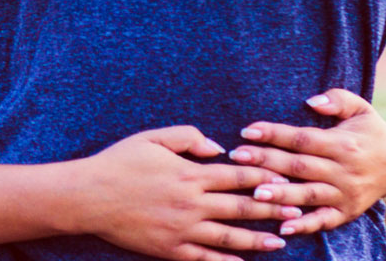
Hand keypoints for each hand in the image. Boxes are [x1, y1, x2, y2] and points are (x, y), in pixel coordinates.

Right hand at [76, 127, 298, 260]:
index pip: (238, 176)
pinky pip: (205, 258)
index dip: (264, 177)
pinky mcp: (171, 249)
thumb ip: (187, 137)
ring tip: (280, 241)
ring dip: (258, 239)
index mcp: (189, 173)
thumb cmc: (118, 162)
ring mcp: (183, 229)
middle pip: (241, 207)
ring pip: (229, 236)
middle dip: (272, 209)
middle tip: (297, 210)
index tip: (285, 179)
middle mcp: (191, 203)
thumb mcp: (151, 138)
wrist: (88, 196)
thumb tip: (218, 148)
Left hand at [231, 89, 385, 236]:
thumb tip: (311, 101)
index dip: (274, 134)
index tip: (247, 131)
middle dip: (266, 161)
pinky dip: (305, 225)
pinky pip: (324, 221)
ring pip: (308, 195)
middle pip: (299, 166)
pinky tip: (283, 226)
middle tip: (237, 157)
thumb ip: (337, 99)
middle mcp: (343, 171)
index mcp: (342, 144)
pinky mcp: (346, 212)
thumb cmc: (369, 131)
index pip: (302, 139)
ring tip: (254, 193)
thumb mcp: (361, 108)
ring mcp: (345, 194)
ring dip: (281, 195)